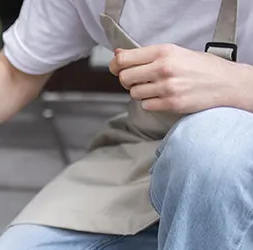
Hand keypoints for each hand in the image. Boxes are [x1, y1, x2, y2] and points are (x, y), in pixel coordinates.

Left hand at [110, 44, 252, 112]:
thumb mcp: (175, 52)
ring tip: (156, 88)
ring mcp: (167, 87)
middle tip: (138, 80)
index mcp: (163, 51)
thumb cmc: (200, 66)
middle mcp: (163, 68)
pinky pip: (146, 105)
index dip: (115, 65)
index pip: (123, 59)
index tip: (116, 68)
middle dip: (127, 80)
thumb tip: (118, 53)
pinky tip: (163, 97)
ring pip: (134, 93)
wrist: (226, 83)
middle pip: (124, 78)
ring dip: (140, 92)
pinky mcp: (171, 103)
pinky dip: (150, 103)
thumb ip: (145, 54)